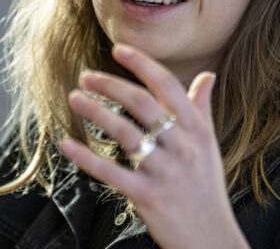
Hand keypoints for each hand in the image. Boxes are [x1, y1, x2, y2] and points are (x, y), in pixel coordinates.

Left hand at [59, 44, 248, 248]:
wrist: (212, 238)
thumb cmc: (206, 187)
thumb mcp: (210, 145)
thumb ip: (202, 109)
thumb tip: (208, 76)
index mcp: (196, 129)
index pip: (168, 86)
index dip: (142, 64)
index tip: (118, 49)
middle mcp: (182, 145)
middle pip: (141, 103)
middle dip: (110, 85)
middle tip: (86, 76)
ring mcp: (164, 171)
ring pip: (124, 132)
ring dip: (95, 112)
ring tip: (74, 99)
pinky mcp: (147, 195)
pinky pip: (111, 172)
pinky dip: (86, 157)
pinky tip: (67, 143)